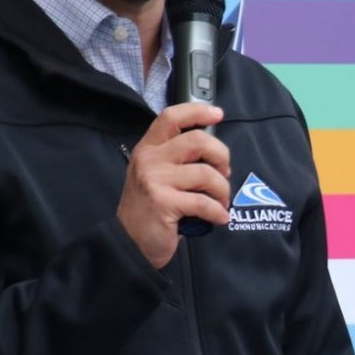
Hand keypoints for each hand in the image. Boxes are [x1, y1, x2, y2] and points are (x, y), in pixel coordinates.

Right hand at [117, 103, 229, 267]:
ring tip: (221, 201)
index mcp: (148, 148)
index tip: (217, 114)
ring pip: (206, 174)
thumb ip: (176, 157)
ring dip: (222, 190)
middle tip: (224, 173)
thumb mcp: (155, 174)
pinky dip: (218, 212)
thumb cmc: (150, 208)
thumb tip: (215, 149)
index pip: (171, 117)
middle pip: (198, 141)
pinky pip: (204, 202)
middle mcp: (149, 160)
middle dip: (222, 156)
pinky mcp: (164, 203)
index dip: (197, 111)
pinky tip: (219, 217)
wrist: (130, 243)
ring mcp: (155, 181)